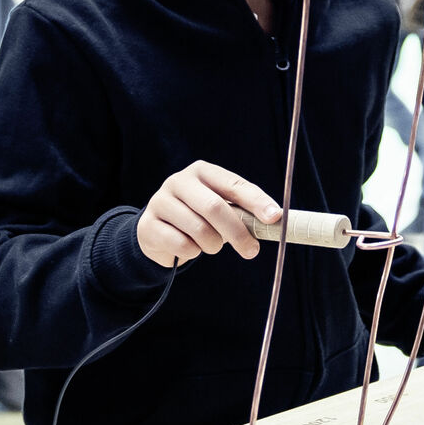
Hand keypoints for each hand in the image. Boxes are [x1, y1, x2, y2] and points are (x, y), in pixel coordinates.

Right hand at [136, 161, 278, 267]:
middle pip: (215, 208)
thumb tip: (275, 220)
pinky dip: (192, 252)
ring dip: (213, 245)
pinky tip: (188, 247)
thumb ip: (243, 211)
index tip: (274, 218)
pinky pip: (182, 245)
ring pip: (199, 230)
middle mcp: (179, 181)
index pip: (234, 184)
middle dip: (237, 232)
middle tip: (251, 250)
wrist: (157, 230)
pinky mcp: (148, 225)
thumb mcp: (220, 207)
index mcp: (202, 171)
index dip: (256, 201)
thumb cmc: (197, 217)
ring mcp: (160, 201)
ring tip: (210, 244)